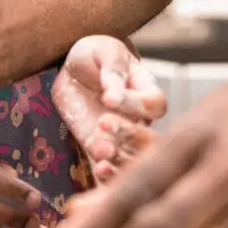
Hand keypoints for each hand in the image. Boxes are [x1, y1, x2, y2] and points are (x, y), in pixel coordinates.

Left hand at [52, 36, 166, 181]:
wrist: (72, 69)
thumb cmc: (95, 54)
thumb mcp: (104, 53)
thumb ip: (112, 71)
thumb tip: (113, 95)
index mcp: (145, 89)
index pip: (154, 103)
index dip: (136, 103)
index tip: (109, 98)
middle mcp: (139, 117)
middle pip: (149, 135)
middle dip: (129, 134)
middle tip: (103, 123)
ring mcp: (121, 136)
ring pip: (132, 156)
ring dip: (119, 158)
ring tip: (101, 152)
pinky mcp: (100, 147)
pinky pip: (110, 167)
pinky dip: (107, 174)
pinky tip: (99, 170)